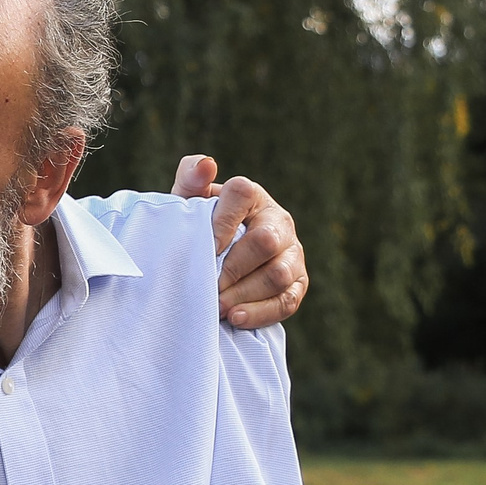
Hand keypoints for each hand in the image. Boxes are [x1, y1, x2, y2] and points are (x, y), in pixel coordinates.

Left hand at [174, 155, 308, 329]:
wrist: (211, 260)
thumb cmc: (198, 226)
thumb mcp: (188, 200)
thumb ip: (191, 177)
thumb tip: (207, 165)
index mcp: (252, 196)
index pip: (242, 194)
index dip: (221, 222)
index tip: (202, 247)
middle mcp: (277, 221)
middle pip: (265, 241)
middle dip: (233, 267)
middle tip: (207, 286)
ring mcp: (292, 253)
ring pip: (279, 274)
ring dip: (245, 294)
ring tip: (217, 308)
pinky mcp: (297, 283)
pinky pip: (287, 300)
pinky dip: (261, 312)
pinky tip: (236, 319)